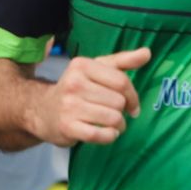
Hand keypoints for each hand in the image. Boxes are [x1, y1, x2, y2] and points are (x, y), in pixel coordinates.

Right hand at [26, 48, 150, 147]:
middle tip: (114, 113)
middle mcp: (74, 83)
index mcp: (82, 65)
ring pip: (113, 118)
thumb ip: (122, 61)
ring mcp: (69, 106)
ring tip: (110, 124)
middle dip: (122, 111)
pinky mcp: (68, 127)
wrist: (43, 110)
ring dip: (118, 125)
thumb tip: (147, 52)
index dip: (133, 96)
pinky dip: (110, 136)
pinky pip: (101, 135)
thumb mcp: (96, 69)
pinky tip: (107, 133)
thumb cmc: (76, 88)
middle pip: (118, 101)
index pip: (121, 81)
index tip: (132, 104)